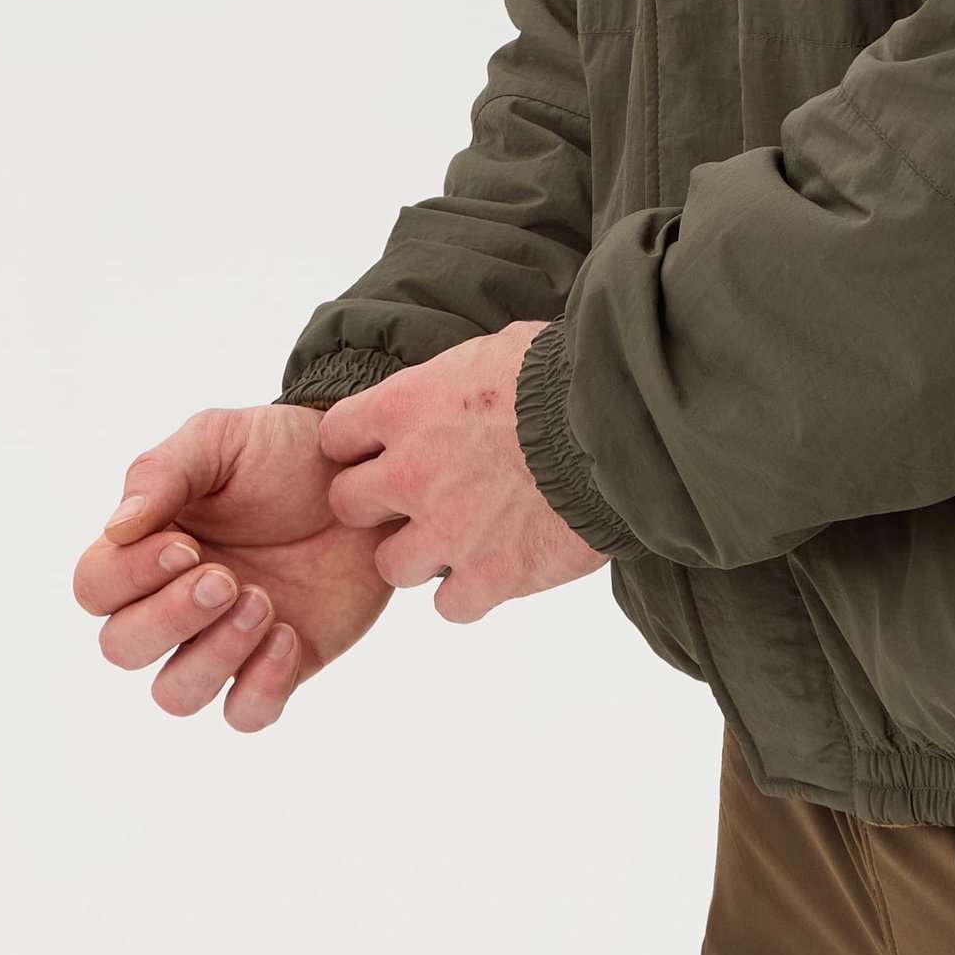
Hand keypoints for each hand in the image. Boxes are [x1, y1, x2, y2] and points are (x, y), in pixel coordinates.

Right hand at [70, 403, 398, 727]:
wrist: (365, 472)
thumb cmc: (282, 451)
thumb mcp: (219, 440)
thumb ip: (162, 473)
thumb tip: (117, 529)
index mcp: (147, 548)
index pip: (96, 587)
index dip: (129, 578)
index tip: (187, 546)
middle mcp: (174, 602)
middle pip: (122, 648)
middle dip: (168, 620)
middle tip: (227, 579)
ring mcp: (224, 640)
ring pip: (176, 694)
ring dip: (212, 657)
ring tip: (263, 603)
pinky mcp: (279, 666)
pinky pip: (245, 714)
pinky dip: (260, 688)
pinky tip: (289, 635)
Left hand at [317, 323, 608, 623]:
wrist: (619, 425)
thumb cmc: (566, 373)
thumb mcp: (500, 347)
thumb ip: (461, 377)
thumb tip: (466, 377)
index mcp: (407, 407)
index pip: (336, 436)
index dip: (358, 446)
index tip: (381, 448)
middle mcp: (411, 472)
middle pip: (348, 506)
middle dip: (377, 504)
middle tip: (417, 497)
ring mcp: (446, 531)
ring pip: (391, 566)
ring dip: (420, 554)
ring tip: (460, 538)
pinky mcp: (489, 575)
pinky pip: (450, 607)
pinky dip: (470, 593)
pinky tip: (496, 569)